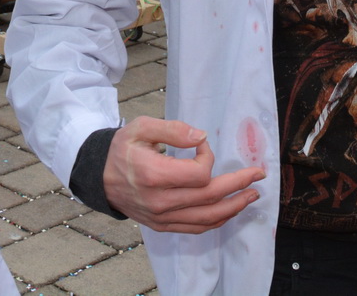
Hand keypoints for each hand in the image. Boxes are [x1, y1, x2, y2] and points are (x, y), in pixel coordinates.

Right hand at [103, 117, 264, 233]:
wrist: (99, 176)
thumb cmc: (122, 148)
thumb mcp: (141, 127)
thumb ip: (173, 129)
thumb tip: (201, 137)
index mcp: (153, 175)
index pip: (199, 174)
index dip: (208, 157)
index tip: (202, 144)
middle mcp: (159, 201)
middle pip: (209, 198)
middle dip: (238, 185)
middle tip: (258, 175)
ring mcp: (161, 217)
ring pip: (206, 218)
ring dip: (234, 208)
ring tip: (251, 196)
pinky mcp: (162, 226)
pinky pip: (195, 228)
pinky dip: (216, 221)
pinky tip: (230, 211)